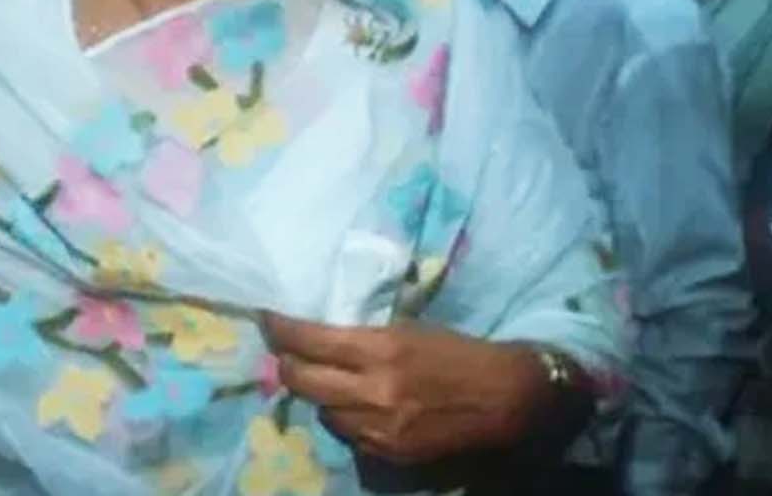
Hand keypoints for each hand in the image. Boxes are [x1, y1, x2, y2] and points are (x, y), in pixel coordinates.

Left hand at [262, 313, 548, 464]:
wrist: (504, 397)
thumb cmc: (456, 352)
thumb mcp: (406, 330)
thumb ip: (360, 338)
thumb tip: (318, 339)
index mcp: (379, 349)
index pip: (309, 341)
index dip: (280, 330)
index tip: (267, 320)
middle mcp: (373, 391)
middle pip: (302, 380)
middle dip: (287, 364)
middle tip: (283, 353)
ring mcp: (379, 427)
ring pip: (322, 411)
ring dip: (316, 394)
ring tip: (321, 380)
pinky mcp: (390, 452)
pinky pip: (348, 434)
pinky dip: (344, 418)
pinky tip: (352, 406)